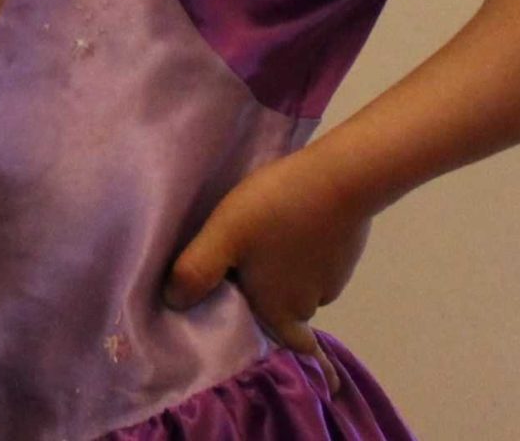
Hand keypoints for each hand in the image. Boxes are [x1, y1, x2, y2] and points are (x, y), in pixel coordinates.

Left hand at [164, 153, 368, 366]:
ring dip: (284, 273)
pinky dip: (303, 251)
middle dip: (267, 299)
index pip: (281, 343)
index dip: (265, 336)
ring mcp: (333, 278)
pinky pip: (317, 262)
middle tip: (242, 271)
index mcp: (280, 311)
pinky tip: (287, 226)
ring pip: (301, 287)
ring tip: (260, 242)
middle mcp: (310, 304)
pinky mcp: (345, 251)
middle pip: (285, 314)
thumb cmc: (275, 211)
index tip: (246, 321)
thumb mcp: (223, 237)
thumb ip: (196, 272)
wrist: (340, 177)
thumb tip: (174, 301)